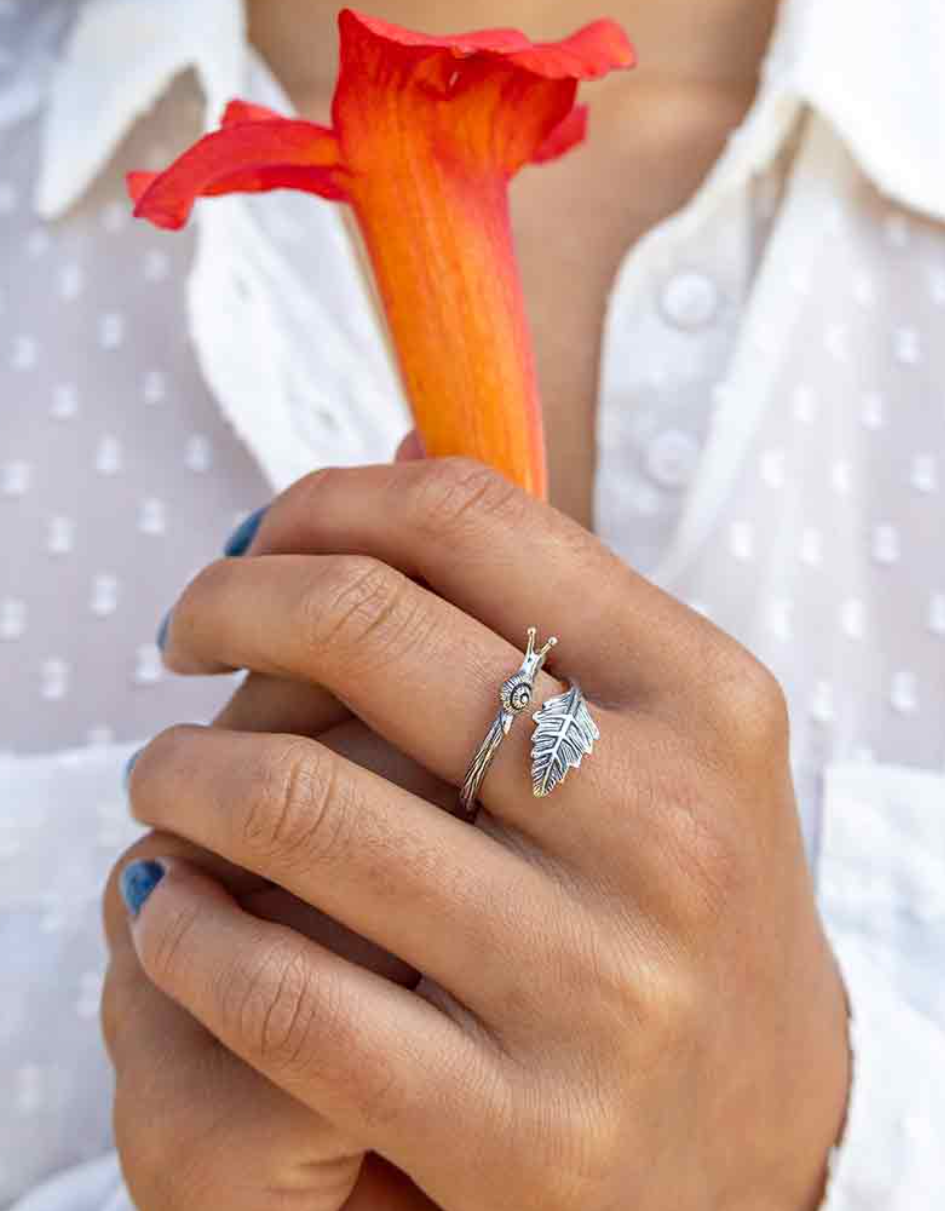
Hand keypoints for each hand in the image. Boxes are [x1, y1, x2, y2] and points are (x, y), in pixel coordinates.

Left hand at [118, 457, 849, 1210]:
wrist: (758, 1145)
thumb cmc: (682, 906)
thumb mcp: (674, 738)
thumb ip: (549, 602)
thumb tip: (401, 444)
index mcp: (705, 699)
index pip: (469, 519)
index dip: (324, 502)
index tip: (257, 541)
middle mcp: (669, 828)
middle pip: (366, 627)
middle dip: (225, 605)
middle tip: (184, 634)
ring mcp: (600, 985)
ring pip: (298, 802)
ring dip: (181, 768)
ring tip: (165, 776)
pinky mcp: (521, 1133)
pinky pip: (280, 992)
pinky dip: (185, 930)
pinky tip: (173, 909)